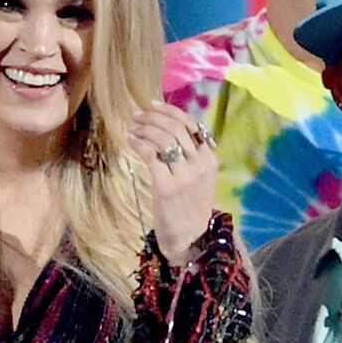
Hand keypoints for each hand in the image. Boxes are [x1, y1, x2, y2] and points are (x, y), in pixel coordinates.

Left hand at [133, 106, 219, 258]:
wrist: (190, 237)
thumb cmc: (190, 205)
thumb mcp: (199, 177)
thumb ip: (190, 155)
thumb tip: (168, 127)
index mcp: (209, 159)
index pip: (191, 124)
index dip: (170, 111)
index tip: (153, 105)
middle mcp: (200, 164)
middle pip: (175, 128)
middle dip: (153, 117)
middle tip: (137, 115)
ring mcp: (184, 176)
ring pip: (163, 139)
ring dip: (145, 128)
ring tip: (133, 128)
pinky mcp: (166, 187)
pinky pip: (151, 156)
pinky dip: (139, 144)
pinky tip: (132, 141)